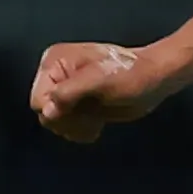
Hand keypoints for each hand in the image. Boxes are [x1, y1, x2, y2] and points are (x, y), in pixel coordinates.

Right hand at [29, 41, 158, 145]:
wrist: (154, 80)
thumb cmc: (129, 75)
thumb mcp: (99, 80)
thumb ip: (69, 92)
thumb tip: (48, 112)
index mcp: (54, 62)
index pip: (38, 99)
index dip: (56, 111)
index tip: (77, 111)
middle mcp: (56, 76)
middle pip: (44, 114)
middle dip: (67, 121)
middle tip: (89, 118)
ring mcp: (67, 92)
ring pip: (56, 123)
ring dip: (75, 127)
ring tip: (95, 121)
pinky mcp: (79, 106)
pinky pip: (68, 128)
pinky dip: (82, 131)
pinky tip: (97, 126)